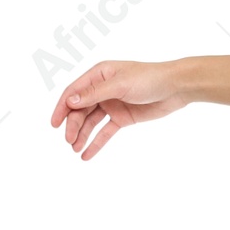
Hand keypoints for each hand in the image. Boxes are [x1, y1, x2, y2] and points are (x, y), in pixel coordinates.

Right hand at [49, 60, 189, 160]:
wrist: (175, 88)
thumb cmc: (148, 79)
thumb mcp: (119, 85)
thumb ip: (95, 94)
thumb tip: (71, 101)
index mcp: (98, 75)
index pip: (74, 92)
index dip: (62, 108)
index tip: (54, 124)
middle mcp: (101, 90)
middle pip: (81, 110)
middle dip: (73, 125)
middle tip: (69, 141)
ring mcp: (112, 104)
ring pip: (91, 122)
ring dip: (82, 135)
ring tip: (75, 149)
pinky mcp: (122, 118)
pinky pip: (106, 132)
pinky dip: (97, 143)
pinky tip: (87, 154)